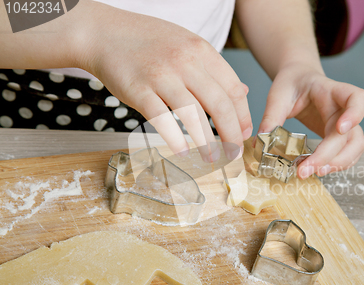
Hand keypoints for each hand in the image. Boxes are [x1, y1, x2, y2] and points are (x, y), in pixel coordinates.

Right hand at [79, 2, 251, 160]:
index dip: (243, 116)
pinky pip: (162, 120)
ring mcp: (161, 75)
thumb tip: (242, 92)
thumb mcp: (188, 45)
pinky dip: (175, 139)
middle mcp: (185, 61)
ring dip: (206, 142)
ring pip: (193, 115)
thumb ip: (214, 69)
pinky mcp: (138, 89)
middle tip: (234, 153)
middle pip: (219, 105)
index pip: (234, 89)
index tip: (245, 134)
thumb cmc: (148, 42)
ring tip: (212, 158)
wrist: (104, 32)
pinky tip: (183, 151)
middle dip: (231, 134)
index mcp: (201, 50)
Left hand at [256, 63, 363, 177]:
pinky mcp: (339, 136)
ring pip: (356, 146)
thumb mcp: (278, 96)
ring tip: (315, 172)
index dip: (355, 114)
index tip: (340, 129)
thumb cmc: (292, 84)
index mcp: (331, 91)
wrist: (299, 80)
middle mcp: (343, 108)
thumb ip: (271, 118)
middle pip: (351, 133)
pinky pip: (348, 153)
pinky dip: (337, 164)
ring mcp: (345, 124)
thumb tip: (260, 143)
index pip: (356, 98)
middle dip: (331, 155)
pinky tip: (319, 170)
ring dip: (339, 163)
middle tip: (308, 169)